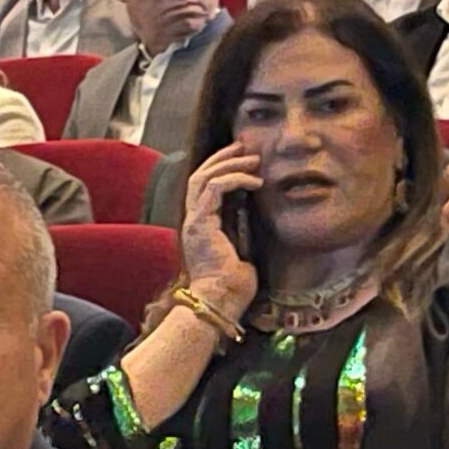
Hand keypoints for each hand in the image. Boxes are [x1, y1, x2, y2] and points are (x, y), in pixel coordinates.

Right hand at [178, 144, 263, 324]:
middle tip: (244, 147)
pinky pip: (215, 188)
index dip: (221, 169)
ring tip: (253, 160)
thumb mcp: (241, 251)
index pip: (204, 188)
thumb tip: (251, 217)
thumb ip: (240, 232)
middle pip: (200, 176)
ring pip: (205, 177)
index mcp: (200, 227)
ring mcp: (194, 222)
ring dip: (230, 164)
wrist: (220, 301)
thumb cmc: (233, 286)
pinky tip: (255, 181)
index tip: (243, 160)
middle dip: (223, 158)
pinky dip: (236, 179)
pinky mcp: (201, 223)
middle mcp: (192, 221)